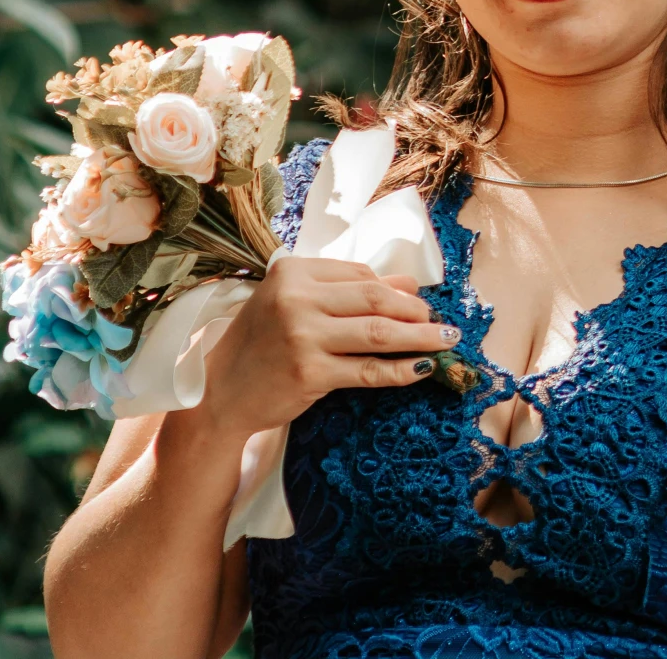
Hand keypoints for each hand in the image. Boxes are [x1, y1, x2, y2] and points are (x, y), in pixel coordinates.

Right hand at [192, 260, 452, 440]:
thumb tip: (410, 283)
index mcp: (292, 272)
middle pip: (376, 298)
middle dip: (416, 311)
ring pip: (380, 332)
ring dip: (421, 337)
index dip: (395, 289)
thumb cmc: (262, 344)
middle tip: (442, 322)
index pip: (360, 274)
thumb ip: (348, 289)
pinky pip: (369, 370)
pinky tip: (423, 369)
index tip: (417, 302)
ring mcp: (302, 336)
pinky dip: (402, 370)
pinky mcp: (309, 373)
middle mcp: (296, 299)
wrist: (218, 394)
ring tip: (447, 340)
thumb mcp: (296, 304)